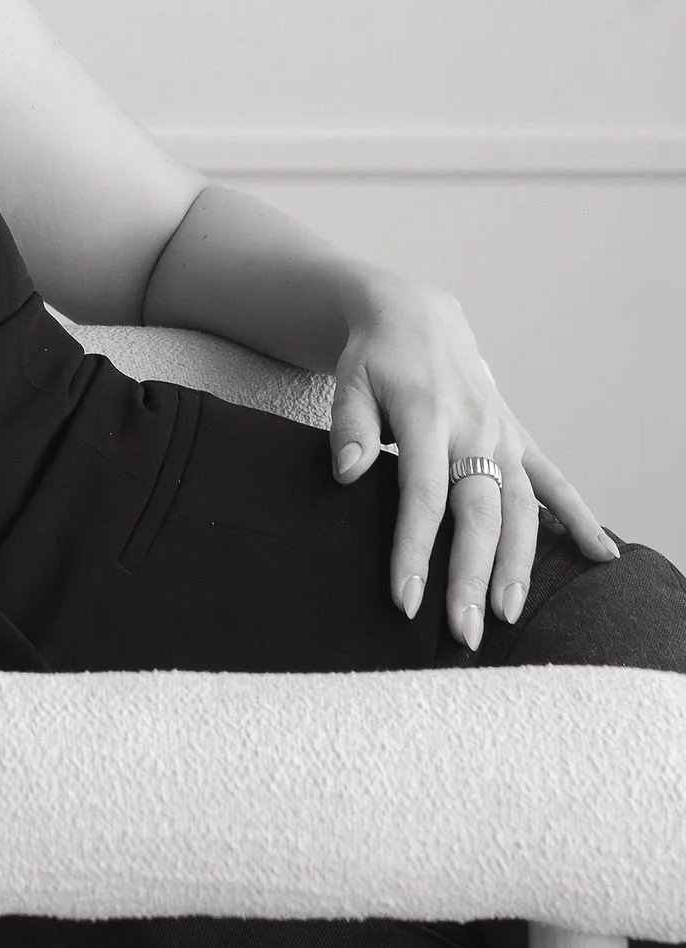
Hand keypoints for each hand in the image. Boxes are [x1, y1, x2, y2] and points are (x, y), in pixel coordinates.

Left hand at [326, 276, 618, 649]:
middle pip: (479, 513)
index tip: (406, 599)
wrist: (415, 316)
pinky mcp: (518, 437)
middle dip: (473, 576)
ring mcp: (503, 434)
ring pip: (520, 508)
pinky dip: (579, 517)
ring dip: (520, 563)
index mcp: (428, 417)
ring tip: (510, 613)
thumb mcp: (349, 383)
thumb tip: (345, 474)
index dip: (414, 550)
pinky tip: (602, 555)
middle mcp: (475, 429)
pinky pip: (555, 481)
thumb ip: (348, 428)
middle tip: (465, 631)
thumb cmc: (375, 358)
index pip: (422, 496)